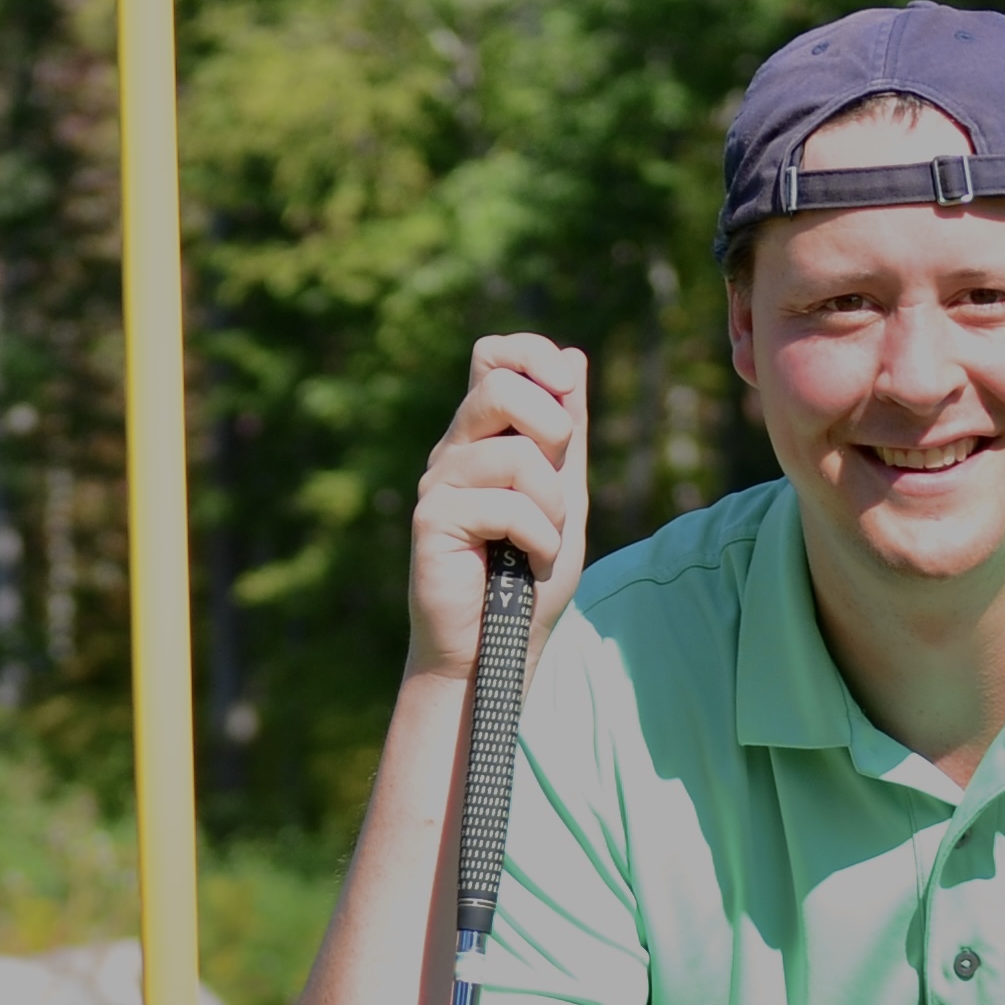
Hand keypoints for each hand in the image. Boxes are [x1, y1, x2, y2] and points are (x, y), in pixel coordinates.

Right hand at [408, 336, 588, 680]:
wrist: (495, 651)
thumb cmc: (528, 579)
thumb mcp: (564, 495)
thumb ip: (567, 433)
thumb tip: (573, 358)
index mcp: (483, 437)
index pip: (493, 356)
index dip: (532, 354)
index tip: (567, 385)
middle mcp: (454, 451)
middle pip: (498, 384)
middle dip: (551, 425)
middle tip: (556, 474)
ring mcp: (438, 483)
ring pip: (517, 455)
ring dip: (553, 505)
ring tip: (542, 541)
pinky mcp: (431, 518)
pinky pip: (507, 504)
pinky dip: (539, 538)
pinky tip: (529, 561)